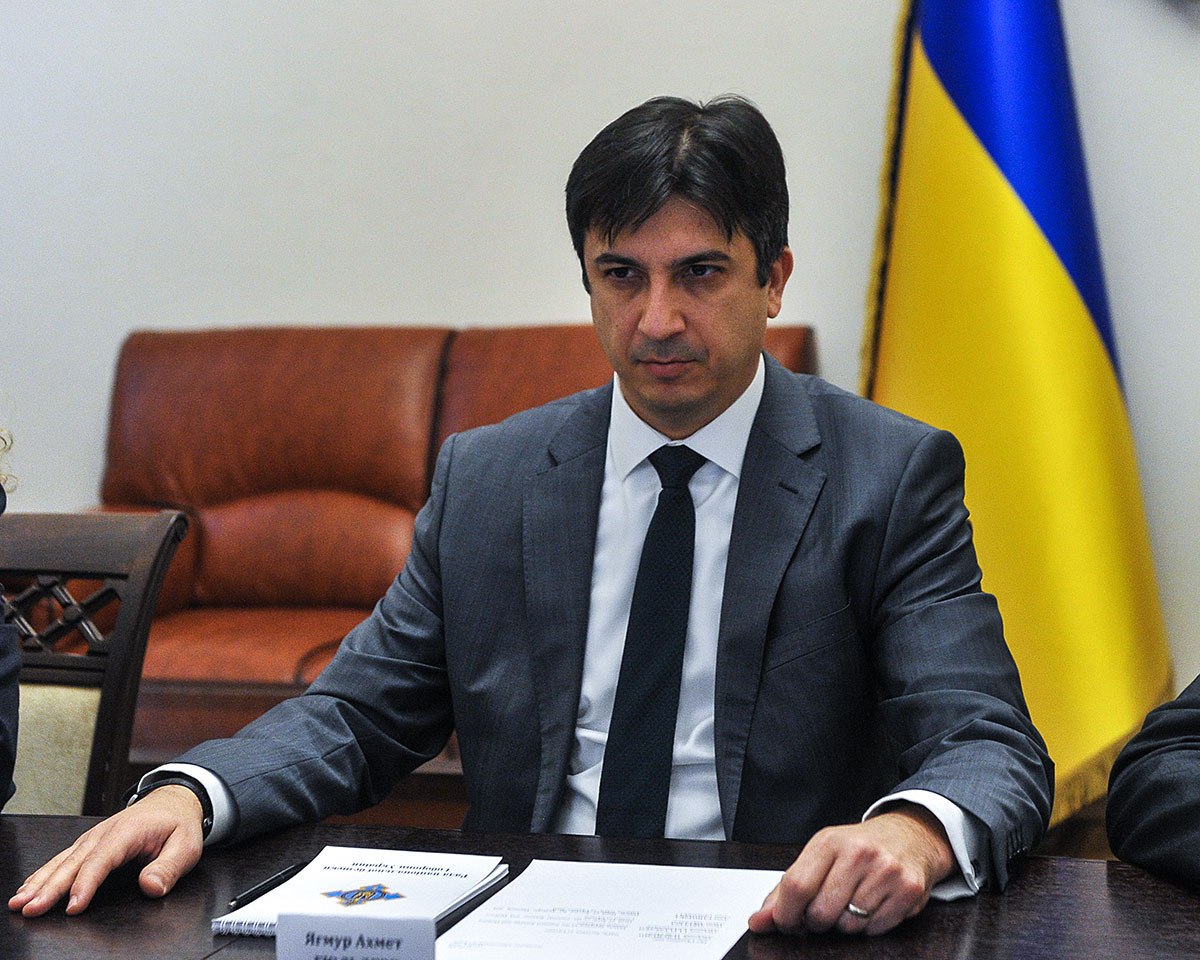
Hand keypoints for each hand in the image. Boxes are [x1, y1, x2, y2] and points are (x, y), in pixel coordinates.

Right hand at [8, 785, 205, 916]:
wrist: (173, 802)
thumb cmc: (178, 825)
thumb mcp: (186, 846)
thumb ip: (168, 868)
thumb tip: (150, 886)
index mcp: (127, 831)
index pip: (102, 860)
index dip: (87, 883)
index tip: (74, 906)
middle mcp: (104, 833)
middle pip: (73, 862)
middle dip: (50, 887)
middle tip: (30, 908)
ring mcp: (93, 838)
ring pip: (62, 861)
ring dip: (39, 881)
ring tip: (20, 902)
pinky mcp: (88, 844)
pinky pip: (62, 859)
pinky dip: (43, 874)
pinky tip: (29, 888)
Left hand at [747, 804, 954, 936]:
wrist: (908, 836)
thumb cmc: (857, 848)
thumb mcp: (819, 856)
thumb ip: (785, 890)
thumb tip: (758, 922)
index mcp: (828, 841)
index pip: (796, 886)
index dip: (785, 914)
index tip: (786, 921)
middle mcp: (858, 853)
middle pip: (821, 913)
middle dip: (816, 922)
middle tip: (823, 910)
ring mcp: (886, 871)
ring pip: (848, 926)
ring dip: (844, 924)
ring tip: (851, 902)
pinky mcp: (908, 890)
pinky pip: (876, 930)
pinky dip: (869, 926)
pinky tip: (872, 905)